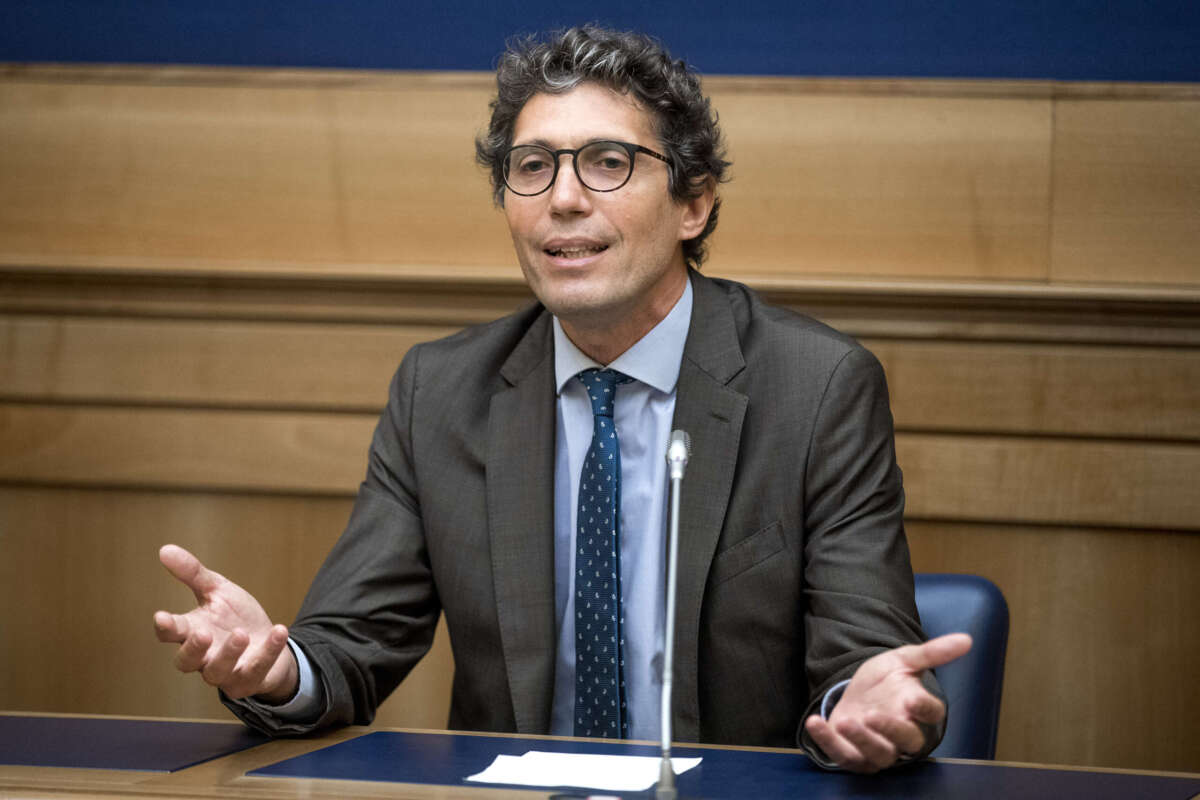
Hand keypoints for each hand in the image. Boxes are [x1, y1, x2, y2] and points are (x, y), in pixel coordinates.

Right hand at [152, 544, 297, 701]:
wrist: (271, 641)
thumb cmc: (237, 617)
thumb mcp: (218, 591)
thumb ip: (193, 574)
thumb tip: (165, 549)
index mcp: (192, 632)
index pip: (171, 633)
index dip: (165, 627)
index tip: (161, 617)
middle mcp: (204, 656)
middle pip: (186, 662)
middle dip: (192, 649)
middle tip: (201, 633)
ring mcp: (226, 672)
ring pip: (218, 672)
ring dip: (229, 653)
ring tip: (242, 633)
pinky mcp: (250, 680)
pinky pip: (257, 671)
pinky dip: (269, 652)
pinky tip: (279, 630)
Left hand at [804, 633, 971, 772]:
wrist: (855, 694)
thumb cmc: (884, 681)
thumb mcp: (903, 660)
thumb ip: (932, 653)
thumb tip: (966, 639)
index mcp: (917, 710)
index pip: (931, 715)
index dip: (924, 709)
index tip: (912, 698)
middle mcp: (901, 734)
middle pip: (907, 741)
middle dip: (891, 730)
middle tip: (872, 715)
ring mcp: (877, 747)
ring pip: (878, 755)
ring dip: (862, 740)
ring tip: (846, 722)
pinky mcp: (852, 755)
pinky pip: (842, 755)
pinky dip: (828, 742)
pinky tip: (815, 723)